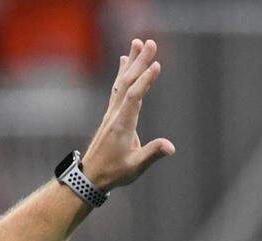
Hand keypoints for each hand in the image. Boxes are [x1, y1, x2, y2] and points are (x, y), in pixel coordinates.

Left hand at [81, 39, 174, 190]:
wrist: (90, 177)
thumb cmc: (113, 173)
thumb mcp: (135, 167)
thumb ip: (152, 154)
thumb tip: (171, 147)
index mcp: (122, 125)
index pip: (134, 97)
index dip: (145, 81)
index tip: (156, 64)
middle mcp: (115, 115)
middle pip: (127, 83)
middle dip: (139, 62)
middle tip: (150, 42)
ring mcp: (111, 114)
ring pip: (121, 83)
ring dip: (131, 62)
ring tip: (137, 43)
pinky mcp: (111, 115)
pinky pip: (117, 89)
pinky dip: (122, 73)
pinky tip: (124, 61)